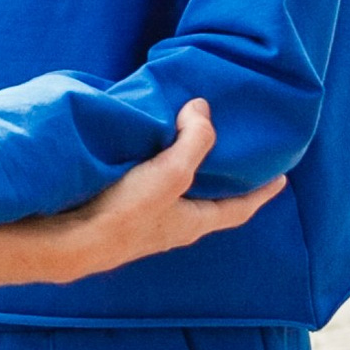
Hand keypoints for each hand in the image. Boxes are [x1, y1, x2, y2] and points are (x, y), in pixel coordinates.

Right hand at [0, 100, 280, 298]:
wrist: (66, 241)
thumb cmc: (124, 213)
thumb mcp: (171, 173)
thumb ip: (194, 141)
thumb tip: (203, 109)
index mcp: (193, 223)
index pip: (238, 208)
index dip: (261, 193)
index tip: (282, 179)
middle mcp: (172, 226)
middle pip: (208, 201)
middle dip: (223, 181)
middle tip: (236, 156)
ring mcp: (144, 222)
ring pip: (176, 194)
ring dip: (185, 171)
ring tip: (188, 143)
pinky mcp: (117, 212)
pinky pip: (147, 186)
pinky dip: (154, 168)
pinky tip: (143, 152)